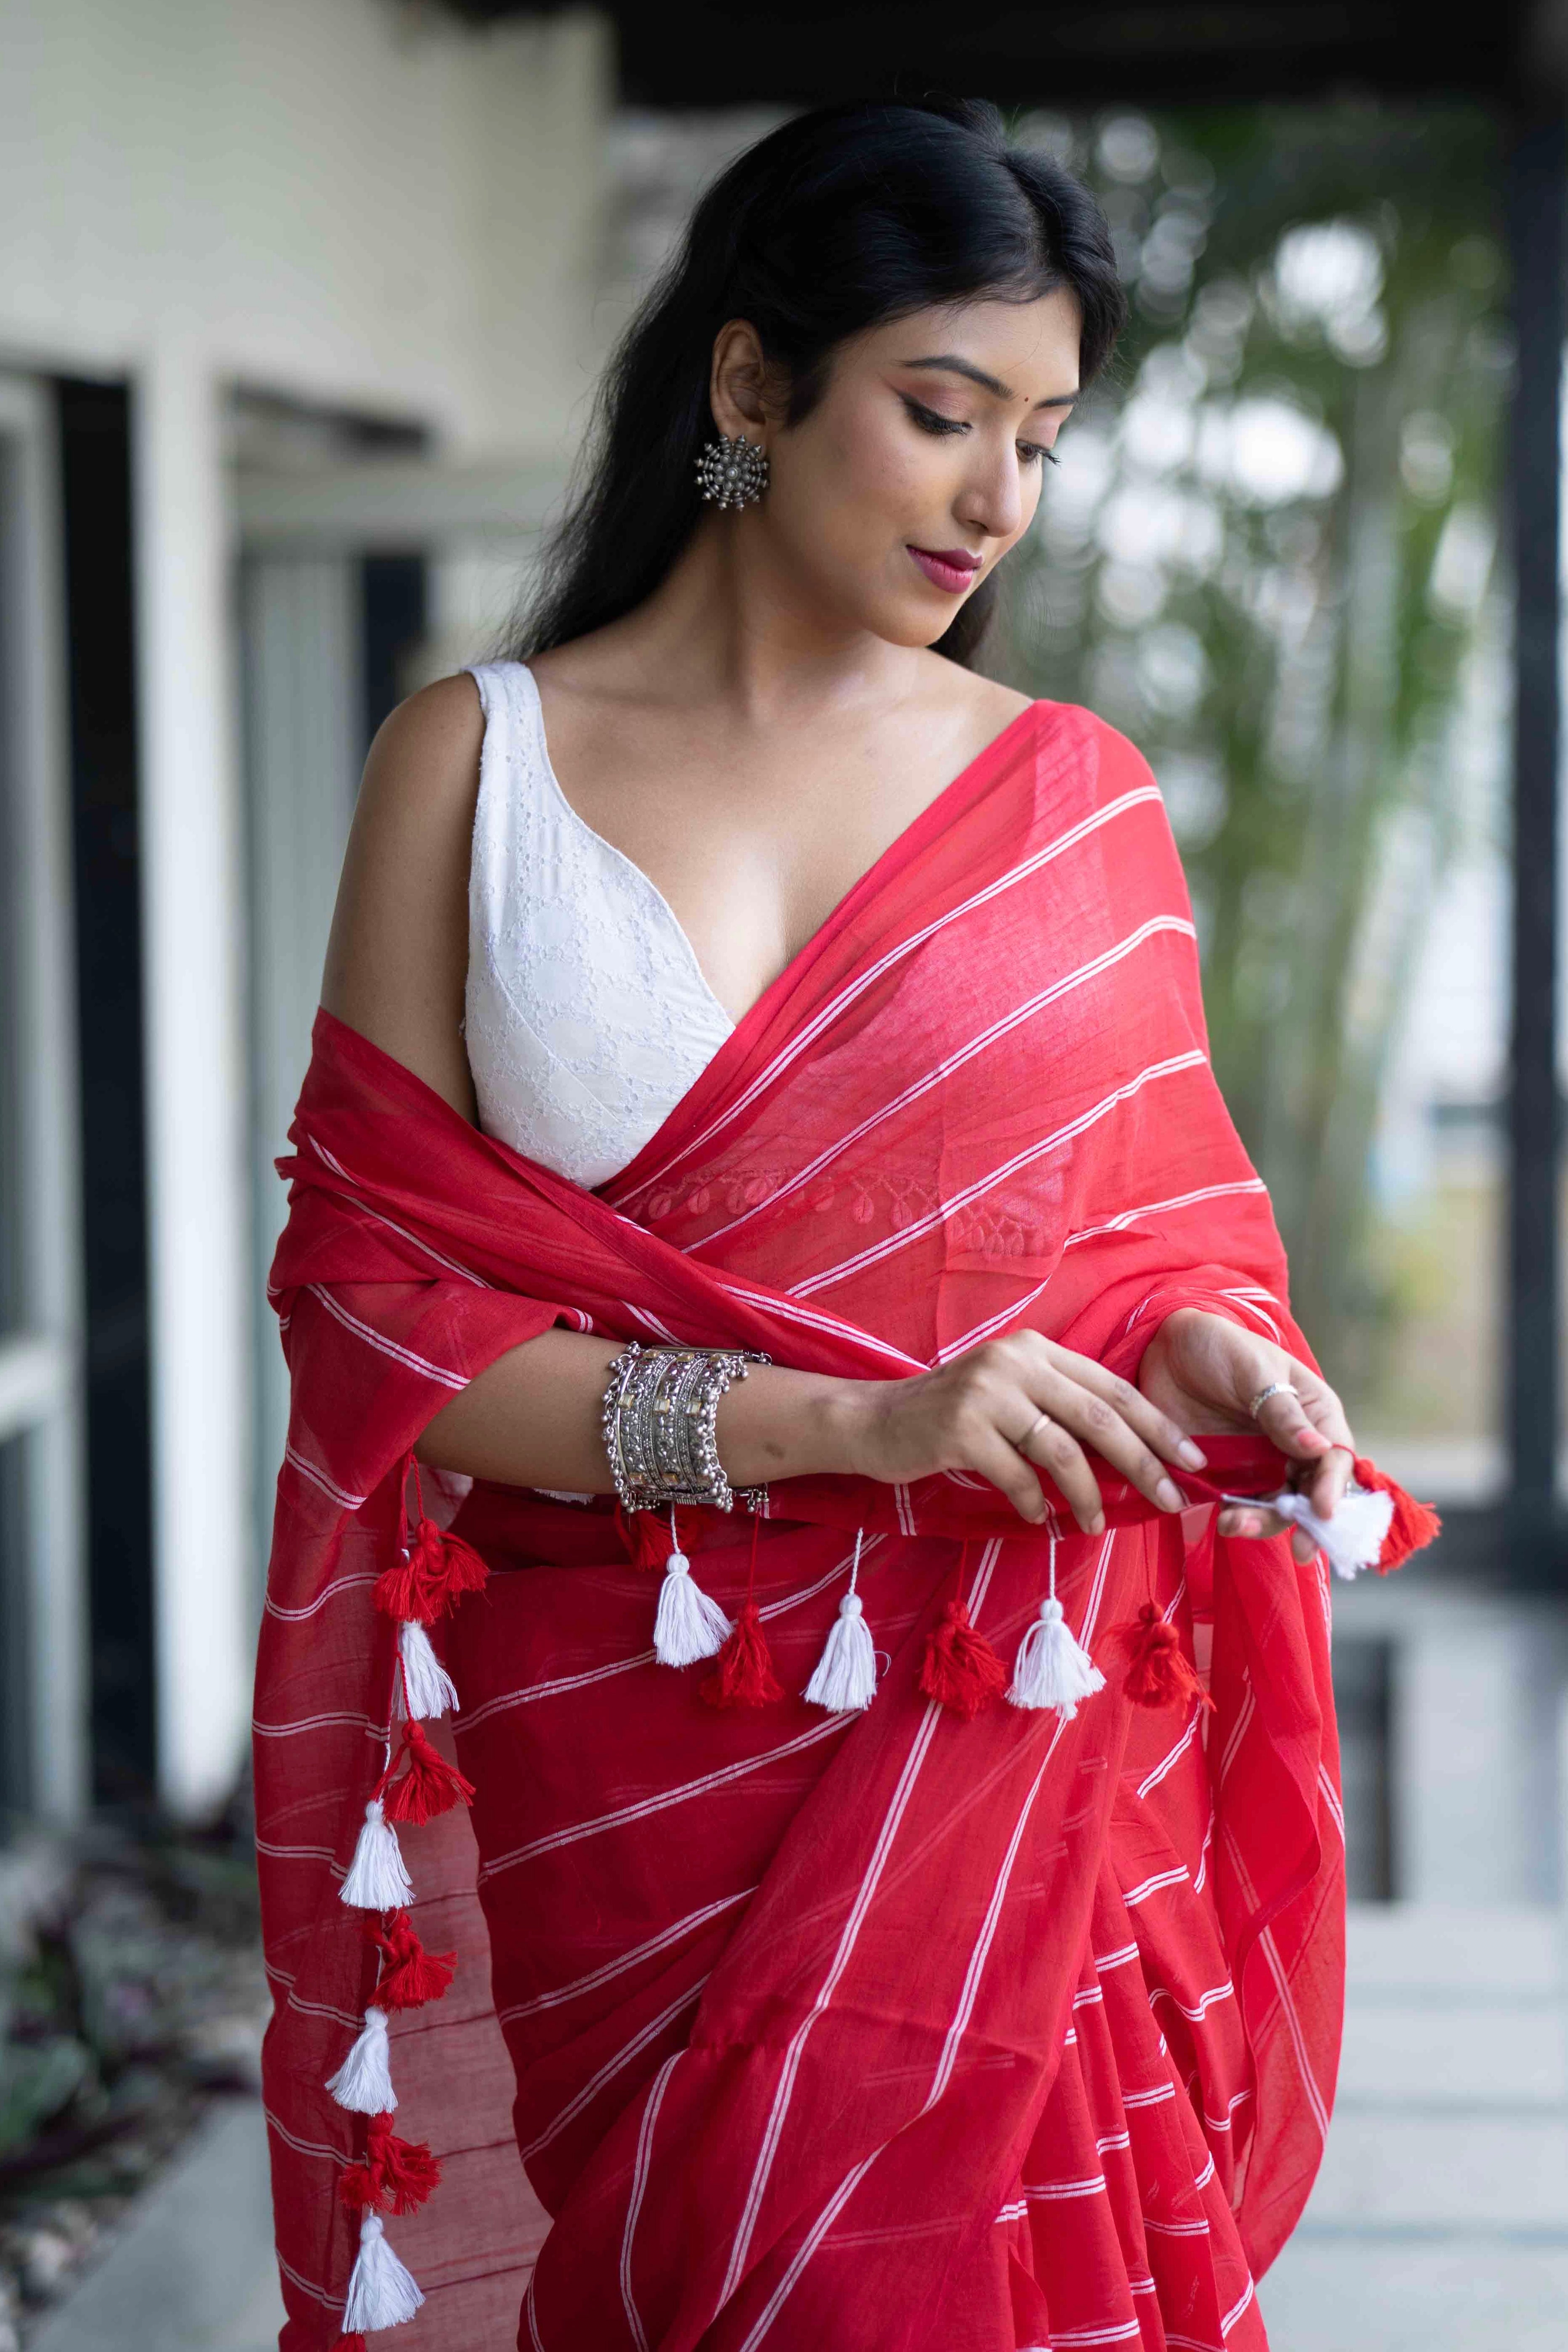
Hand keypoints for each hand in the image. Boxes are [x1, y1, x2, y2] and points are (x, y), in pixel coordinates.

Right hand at [832, 1331, 1210, 1529]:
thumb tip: (1127, 1452)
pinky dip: (1034, 1504)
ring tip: (1095, 1523)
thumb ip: (1058, 1407)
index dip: (1157, 1424)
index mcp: (1035, 1349)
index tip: (1192, 1459)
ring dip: (1087, 1495)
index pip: (1112, 1387)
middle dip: (1143, 1463)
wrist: (875, 1420)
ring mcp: (987, 1393)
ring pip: (1063, 1451)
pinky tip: (1039, 1519)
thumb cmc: (950, 1415)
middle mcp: (1016, 1362)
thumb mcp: (1010, 1393)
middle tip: (1171, 1500)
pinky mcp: (961, 1429)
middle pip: (1100, 1417)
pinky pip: (1017, 1476)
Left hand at [1135, 1307, 1355, 1563]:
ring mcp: (1259, 1464)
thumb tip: (1318, 1447)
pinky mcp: (1224, 1475)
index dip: (1332, 1487)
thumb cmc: (1221, 1345)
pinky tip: (1221, 1521)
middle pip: (1310, 1494)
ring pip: (1274, 1507)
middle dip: (1306, 1524)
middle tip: (1301, 1550)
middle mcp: (1293, 1446)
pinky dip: (1233, 1517)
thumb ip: (1282, 1410)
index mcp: (1314, 1415)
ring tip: (1236, 1526)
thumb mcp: (1254, 1368)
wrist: (1167, 1344)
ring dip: (1263, 1524)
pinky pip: (1236, 1505)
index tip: (1323, 1511)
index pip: (1334, 1458)